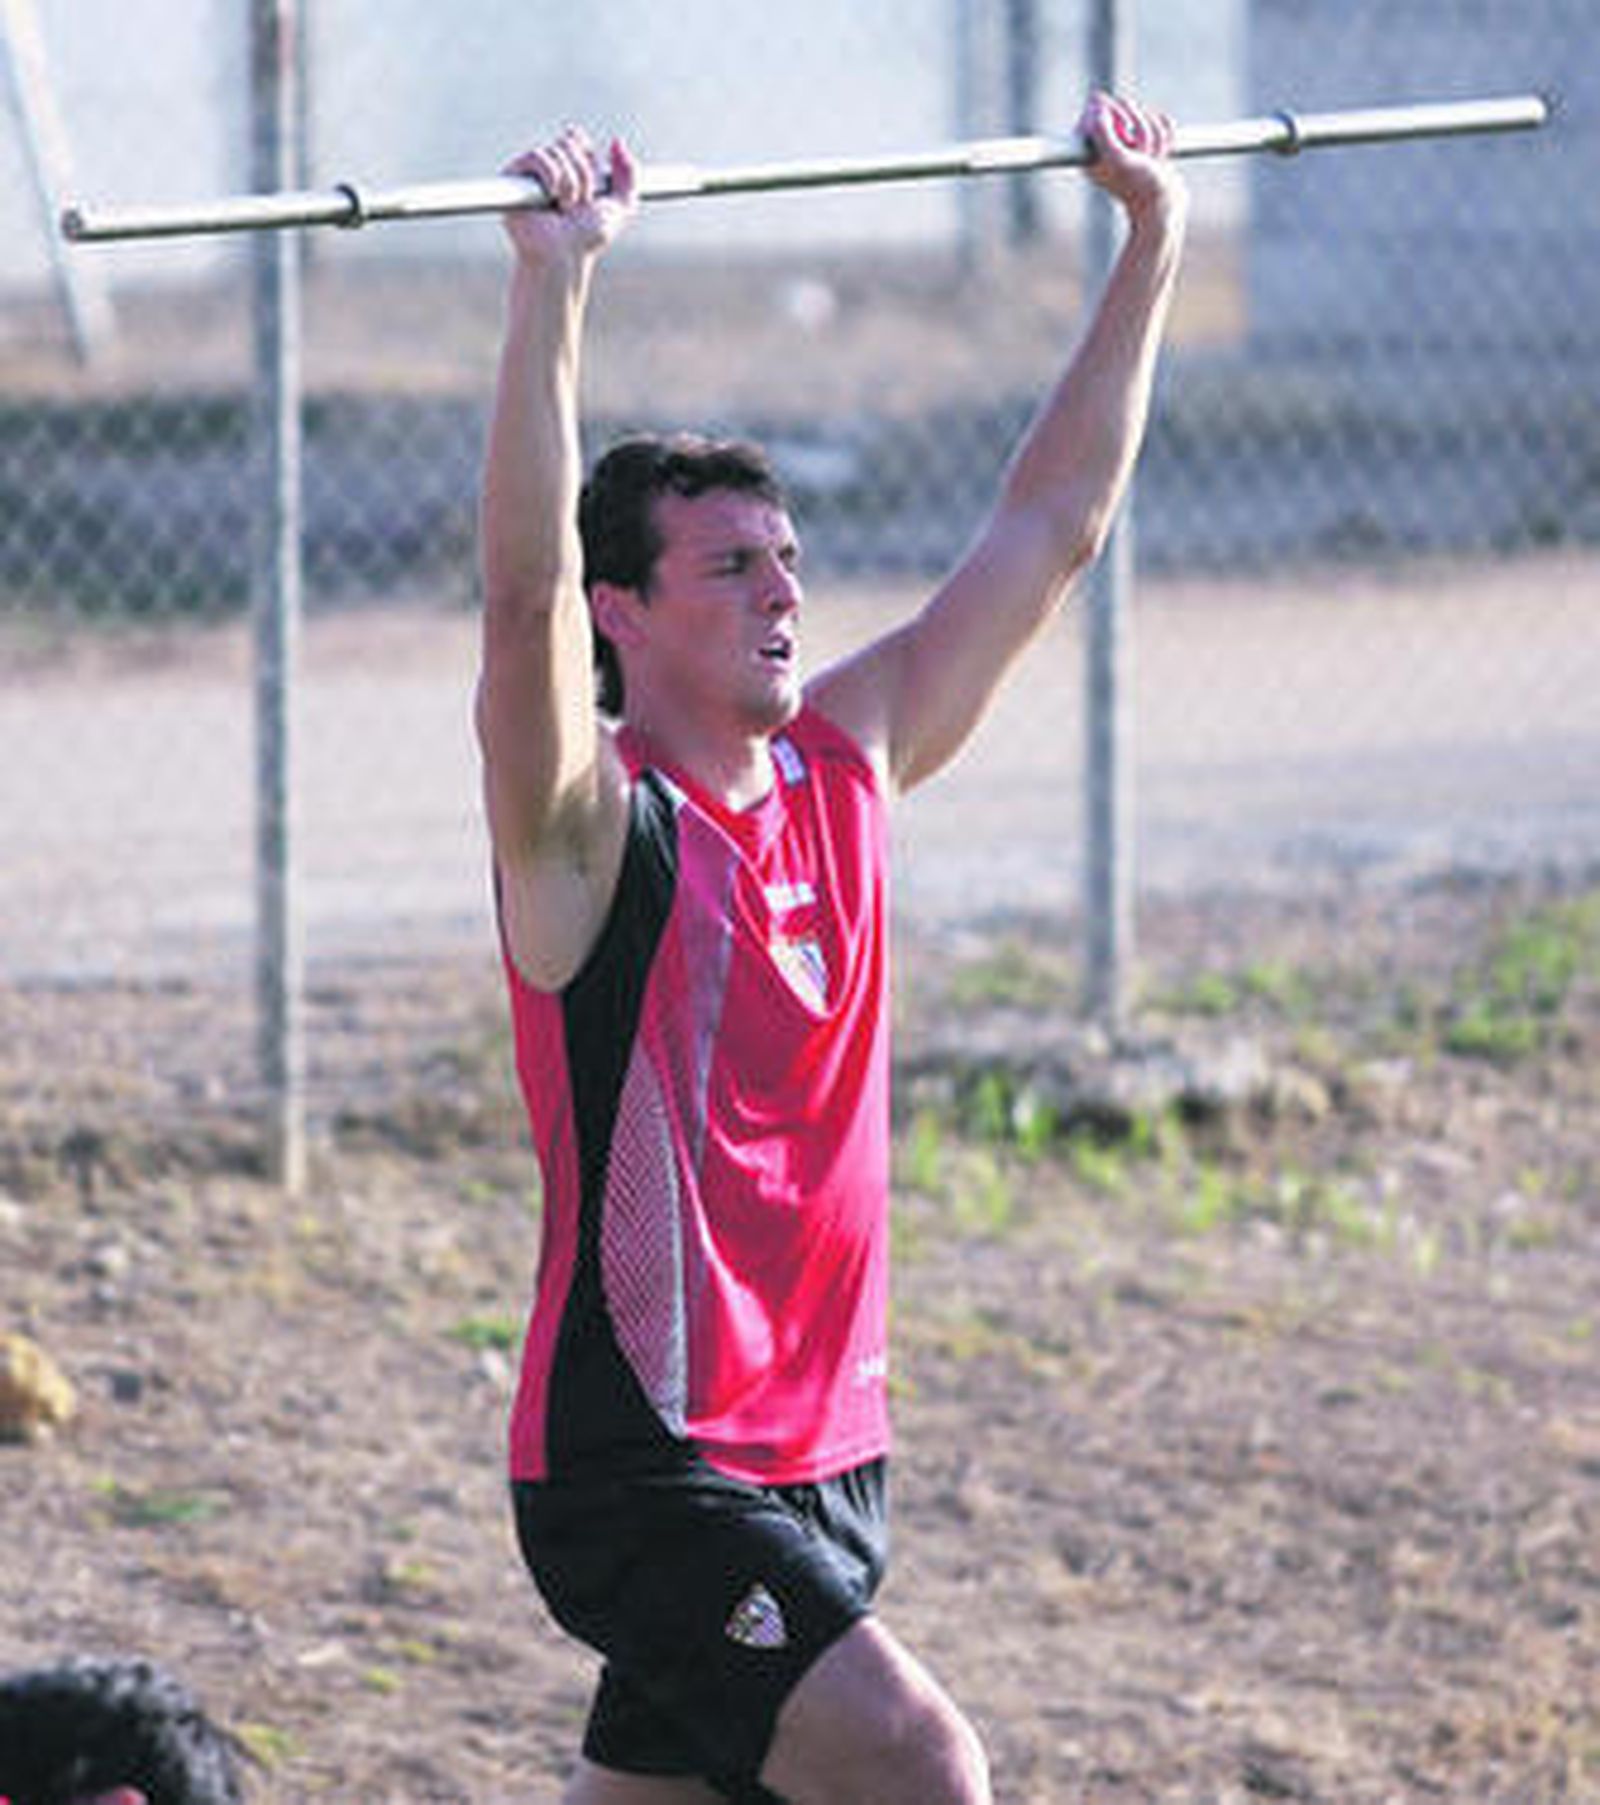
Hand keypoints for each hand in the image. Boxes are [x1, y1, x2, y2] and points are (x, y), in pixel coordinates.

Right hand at [500, 126, 637, 266]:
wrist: (564, 255)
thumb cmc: (588, 238)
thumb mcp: (620, 206)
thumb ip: (628, 175)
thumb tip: (616, 141)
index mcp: (568, 171)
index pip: (575, 140)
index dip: (585, 153)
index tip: (590, 180)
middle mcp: (547, 170)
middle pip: (569, 144)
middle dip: (584, 175)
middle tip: (580, 204)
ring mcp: (529, 174)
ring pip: (556, 150)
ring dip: (571, 183)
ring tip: (565, 208)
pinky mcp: (513, 179)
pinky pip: (536, 156)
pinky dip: (551, 177)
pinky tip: (552, 198)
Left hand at [1078, 91, 1184, 225]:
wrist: (1165, 206)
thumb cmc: (1140, 187)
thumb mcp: (1119, 160)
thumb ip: (1103, 133)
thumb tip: (1096, 103)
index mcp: (1091, 147)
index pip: (1097, 107)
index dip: (1115, 112)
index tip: (1126, 129)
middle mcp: (1107, 143)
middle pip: (1126, 106)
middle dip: (1142, 128)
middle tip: (1142, 154)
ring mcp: (1129, 141)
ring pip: (1147, 114)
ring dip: (1156, 137)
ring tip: (1153, 160)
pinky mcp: (1148, 141)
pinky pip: (1161, 121)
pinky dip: (1167, 137)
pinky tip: (1163, 156)